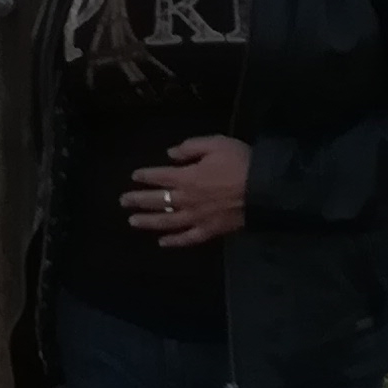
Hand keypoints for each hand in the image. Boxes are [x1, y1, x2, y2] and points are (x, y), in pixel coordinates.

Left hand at [122, 135, 250, 247]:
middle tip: (123, 201)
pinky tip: (162, 243)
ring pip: (167, 222)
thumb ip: (191, 147)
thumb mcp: (216, 144)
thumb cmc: (241, 163)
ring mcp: (197, 217)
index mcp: (187, 177)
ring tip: (132, 221)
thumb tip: (170, 154)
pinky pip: (188, 238)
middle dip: (138, 200)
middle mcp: (187, 199)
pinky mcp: (210, 231)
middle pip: (158, 200)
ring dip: (148, 221)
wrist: (264, 189)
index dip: (145, 176)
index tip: (134, 177)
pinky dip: (174, 242)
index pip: (159, 176)